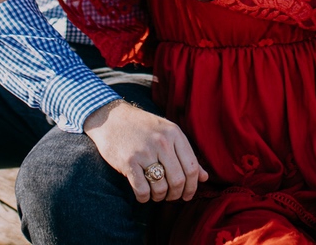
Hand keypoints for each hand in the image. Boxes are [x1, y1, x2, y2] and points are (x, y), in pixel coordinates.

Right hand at [84, 99, 208, 202]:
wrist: (110, 118)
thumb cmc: (142, 127)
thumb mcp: (167, 133)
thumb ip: (186, 154)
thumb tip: (204, 177)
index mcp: (174, 133)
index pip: (191, 167)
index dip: (192, 186)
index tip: (187, 194)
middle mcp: (162, 142)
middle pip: (178, 180)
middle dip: (176, 195)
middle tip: (171, 197)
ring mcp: (144, 152)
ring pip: (161, 188)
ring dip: (160, 197)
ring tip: (156, 194)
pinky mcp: (128, 162)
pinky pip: (142, 190)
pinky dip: (144, 198)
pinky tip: (143, 194)